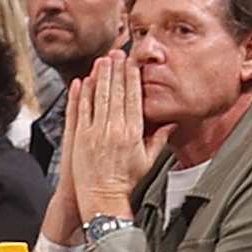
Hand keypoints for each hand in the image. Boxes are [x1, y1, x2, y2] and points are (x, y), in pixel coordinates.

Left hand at [69, 52, 167, 220]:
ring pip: (97, 97)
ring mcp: (94, 132)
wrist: (102, 198)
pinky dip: (80, 94)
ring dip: (99, 76)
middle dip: (115, 70)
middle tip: (116, 53)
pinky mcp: (79, 137)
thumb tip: (172, 123)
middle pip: (115, 92)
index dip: (131, 77)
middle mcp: (113, 129)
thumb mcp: (148, 160)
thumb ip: (158, 139)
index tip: (131, 62)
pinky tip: (82, 81)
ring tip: (101, 60)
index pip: (133, 97)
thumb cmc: (126, 182)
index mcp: (132, 132)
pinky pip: (80, 110)